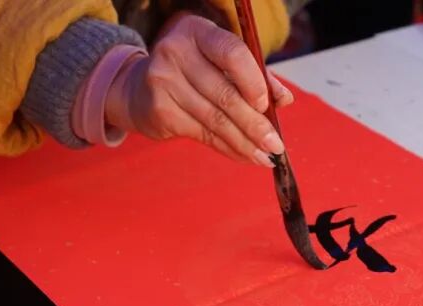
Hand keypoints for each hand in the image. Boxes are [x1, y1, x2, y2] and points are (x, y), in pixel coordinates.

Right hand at [105, 14, 293, 166]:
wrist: (138, 88)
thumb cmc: (191, 72)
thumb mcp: (219, 61)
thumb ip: (254, 75)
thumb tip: (284, 99)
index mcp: (198, 31)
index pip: (232, 53)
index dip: (254, 82)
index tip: (267, 105)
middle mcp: (176, 52)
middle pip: (226, 95)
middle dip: (256, 125)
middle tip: (276, 145)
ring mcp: (163, 81)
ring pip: (216, 120)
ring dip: (245, 143)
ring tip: (265, 157)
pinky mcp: (160, 110)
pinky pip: (203, 134)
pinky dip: (227, 148)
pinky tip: (243, 155)